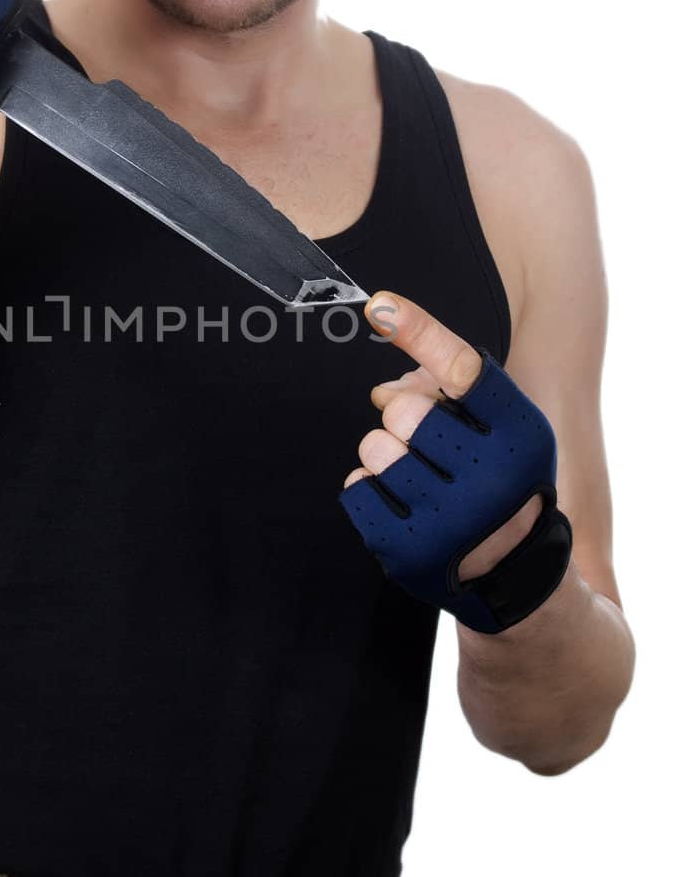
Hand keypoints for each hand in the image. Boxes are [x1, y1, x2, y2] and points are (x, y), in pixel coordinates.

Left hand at [337, 290, 572, 632]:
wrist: (512, 572)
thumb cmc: (498, 477)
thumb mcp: (500, 427)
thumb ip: (448, 388)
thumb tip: (384, 391)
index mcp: (521, 435)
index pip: (463, 369)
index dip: (419, 330)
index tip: (378, 304)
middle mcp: (493, 479)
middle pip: (406, 412)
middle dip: (404, 419)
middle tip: (425, 442)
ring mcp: (451, 522)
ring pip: (374, 450)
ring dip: (384, 454)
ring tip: (415, 476)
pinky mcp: (410, 554)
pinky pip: (355, 489)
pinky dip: (367, 488)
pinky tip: (399, 502)